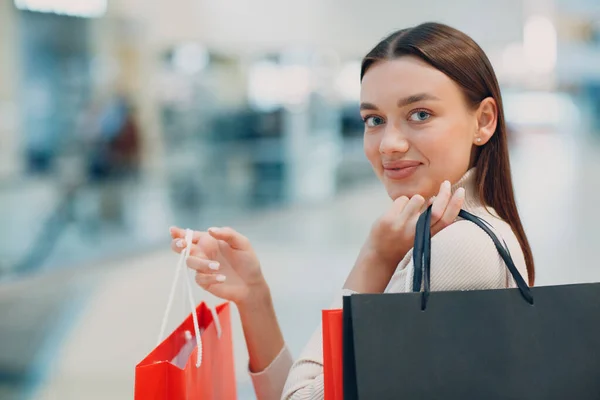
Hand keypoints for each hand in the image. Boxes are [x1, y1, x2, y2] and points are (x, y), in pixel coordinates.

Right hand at [169, 226, 267, 305]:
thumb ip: (227, 234)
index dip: (179, 232)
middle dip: (177, 245)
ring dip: (202, 263)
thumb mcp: (242, 243)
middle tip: (183, 245)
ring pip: (190, 262)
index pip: (190, 235)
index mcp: (209, 241)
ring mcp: (202, 267)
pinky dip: (210, 277)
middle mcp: (203, 253)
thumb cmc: (247, 261)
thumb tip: (210, 230)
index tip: (173, 231)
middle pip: (181, 247)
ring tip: (218, 266)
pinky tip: (222, 278)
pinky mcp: (204, 281)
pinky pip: (199, 278)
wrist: (252, 284)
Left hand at [345, 180, 464, 292]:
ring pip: (417, 199)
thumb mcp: (420, 234)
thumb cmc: (402, 242)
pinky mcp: (388, 220)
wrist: (379, 256)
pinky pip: (401, 200)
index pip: (446, 220)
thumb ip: (428, 219)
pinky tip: (396, 214)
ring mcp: (402, 226)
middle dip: (444, 194)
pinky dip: (401, 203)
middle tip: (446, 183)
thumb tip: (435, 199)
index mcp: (427, 237)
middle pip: (436, 210)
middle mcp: (416, 232)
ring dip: (415, 200)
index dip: (455, 205)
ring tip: (408, 211)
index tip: (461, 191)